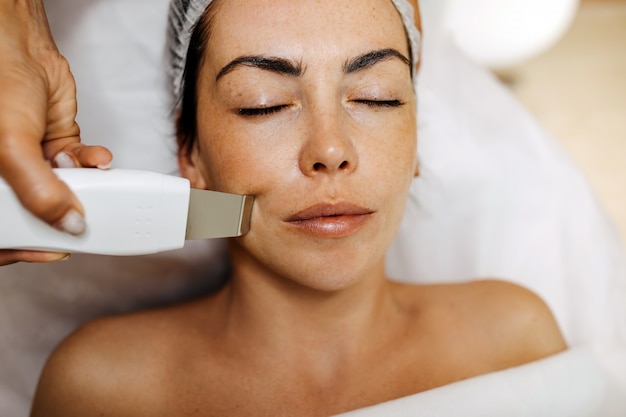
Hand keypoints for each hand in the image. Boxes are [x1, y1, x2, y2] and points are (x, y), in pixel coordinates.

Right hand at [0, 0, 112, 264]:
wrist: (18, 49)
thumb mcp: (11, 149)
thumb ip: (41, 192)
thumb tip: (70, 225)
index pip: (4, 234)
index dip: (27, 249)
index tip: (57, 250)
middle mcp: (7, 180)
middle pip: (39, 216)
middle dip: (65, 214)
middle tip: (85, 215)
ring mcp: (33, 166)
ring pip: (67, 192)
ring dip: (85, 185)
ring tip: (83, 171)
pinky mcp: (56, 149)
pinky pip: (81, 168)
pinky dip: (94, 164)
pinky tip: (95, 156)